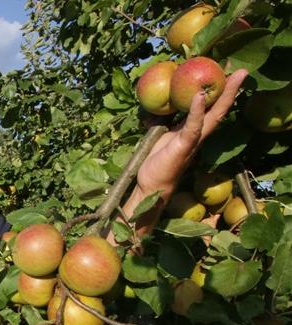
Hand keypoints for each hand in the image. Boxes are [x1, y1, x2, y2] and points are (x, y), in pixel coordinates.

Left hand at [122, 68, 248, 234]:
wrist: (151, 185)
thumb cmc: (156, 162)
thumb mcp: (159, 135)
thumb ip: (164, 121)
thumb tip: (159, 104)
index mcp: (193, 130)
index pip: (211, 108)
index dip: (219, 92)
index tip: (225, 73)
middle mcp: (198, 134)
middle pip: (219, 109)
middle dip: (231, 89)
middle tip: (241, 70)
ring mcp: (193, 140)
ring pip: (213, 115)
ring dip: (224, 96)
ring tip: (232, 77)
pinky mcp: (183, 146)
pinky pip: (192, 126)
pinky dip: (197, 111)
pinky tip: (200, 97)